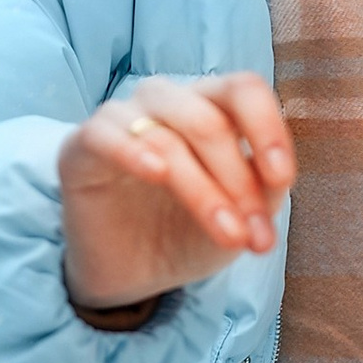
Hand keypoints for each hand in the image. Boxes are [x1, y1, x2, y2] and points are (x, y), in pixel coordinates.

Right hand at [59, 74, 294, 316]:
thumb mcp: (240, 217)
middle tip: (253, 235)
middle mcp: (166, 102)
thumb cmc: (187, 233)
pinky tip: (156, 174)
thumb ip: (262, 190)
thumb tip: (276, 176)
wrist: (131, 273)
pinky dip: (132, 151)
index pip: (242, 89)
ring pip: (167, 135)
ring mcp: (121, 119)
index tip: (282, 179)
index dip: (267, 128)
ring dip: (204, 190)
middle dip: (238, 181)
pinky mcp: (80, 146)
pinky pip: (105, 134)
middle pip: (209, 119)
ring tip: (227, 235)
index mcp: (209, 106)